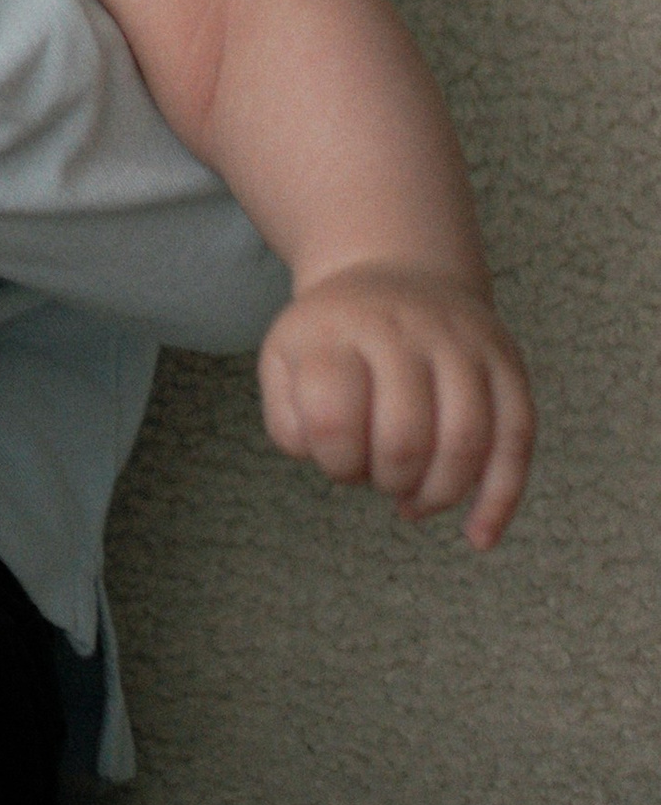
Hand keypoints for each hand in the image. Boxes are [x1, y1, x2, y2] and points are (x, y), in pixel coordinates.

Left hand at [259, 263, 534, 548]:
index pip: (333, 419)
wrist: (395, 267)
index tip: (337, 459)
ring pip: (467, 441)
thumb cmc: (336, 337)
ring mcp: (463, 343)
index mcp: (339, 329)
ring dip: (438, 494)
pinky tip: (477, 537)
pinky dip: (499, 499)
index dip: (335, 462)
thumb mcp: (286, 361)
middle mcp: (404, 329)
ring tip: (414, 500)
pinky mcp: (508, 364)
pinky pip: (518, 440)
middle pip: (405, 438)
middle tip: (379, 476)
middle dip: (388, 480)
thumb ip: (289, 421)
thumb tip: (326, 459)